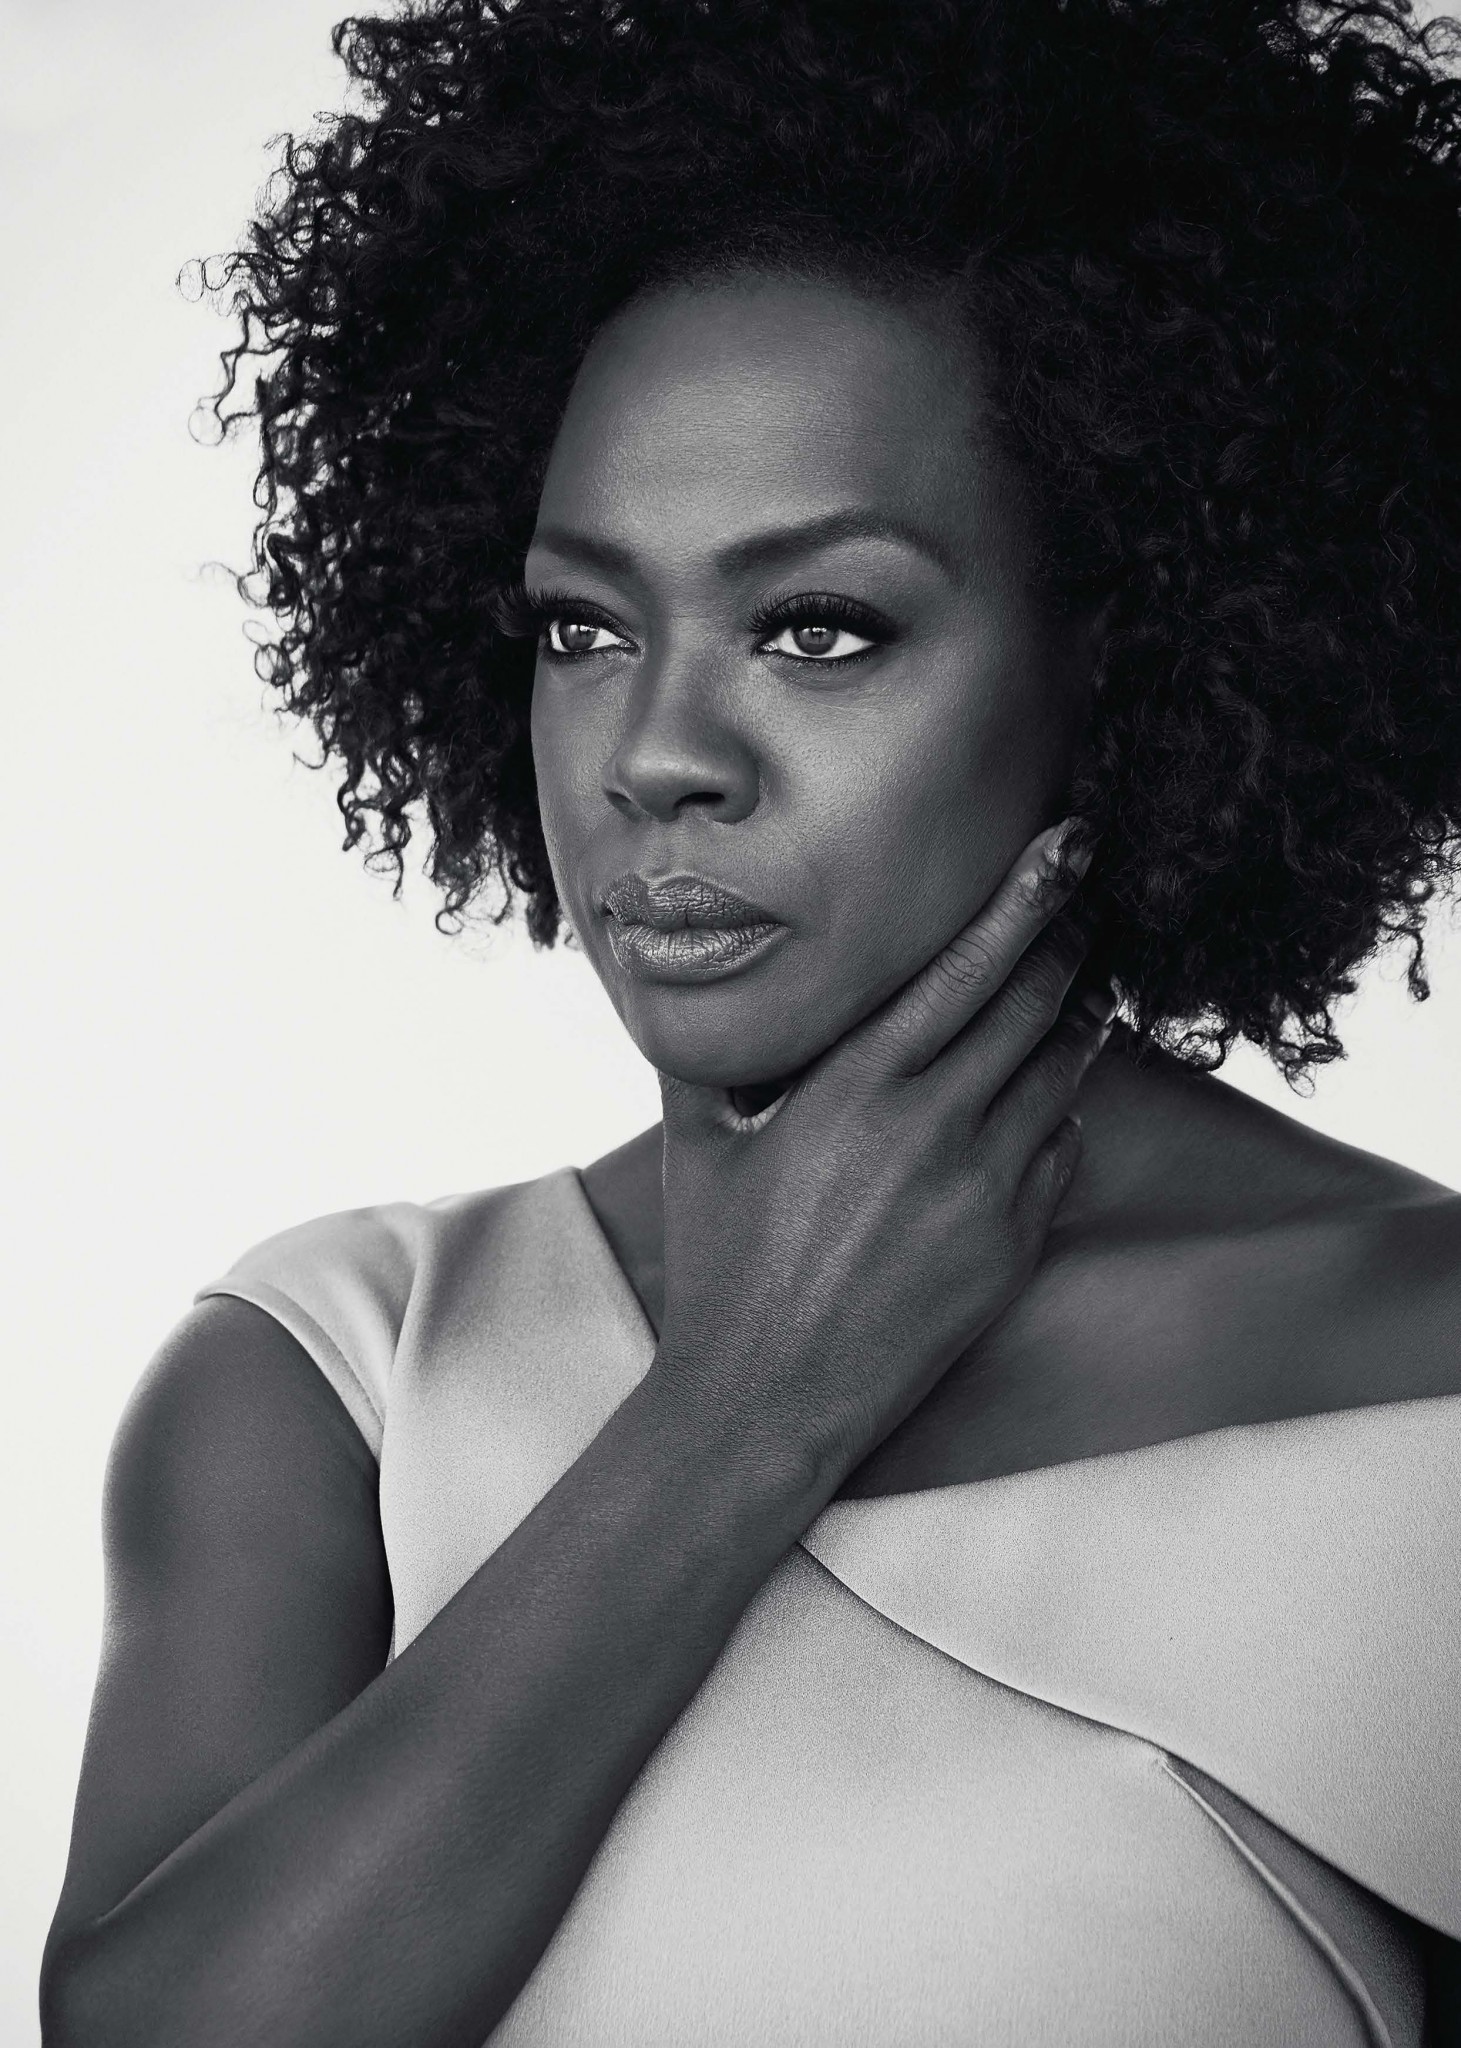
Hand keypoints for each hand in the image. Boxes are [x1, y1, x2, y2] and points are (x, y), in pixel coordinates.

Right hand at [651, 821, 1112, 1495]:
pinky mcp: (1012, 1247)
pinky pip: (1063, 1151)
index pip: (967, 964)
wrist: (765, 1399)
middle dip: (1071, 939)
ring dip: (1080, 1018)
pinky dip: (1062, 1112)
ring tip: (1085, 982)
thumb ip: (714, 1047)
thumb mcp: (701, 1140)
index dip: (1028, 895)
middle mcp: (934, 1127)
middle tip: (1089, 896)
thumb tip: (694, 973)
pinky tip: (1045, 1100)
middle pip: (1036, 1002)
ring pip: (1064, 1073)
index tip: (1070, 843)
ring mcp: (985, 1191)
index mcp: (857, 1085)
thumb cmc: (723, 1264)